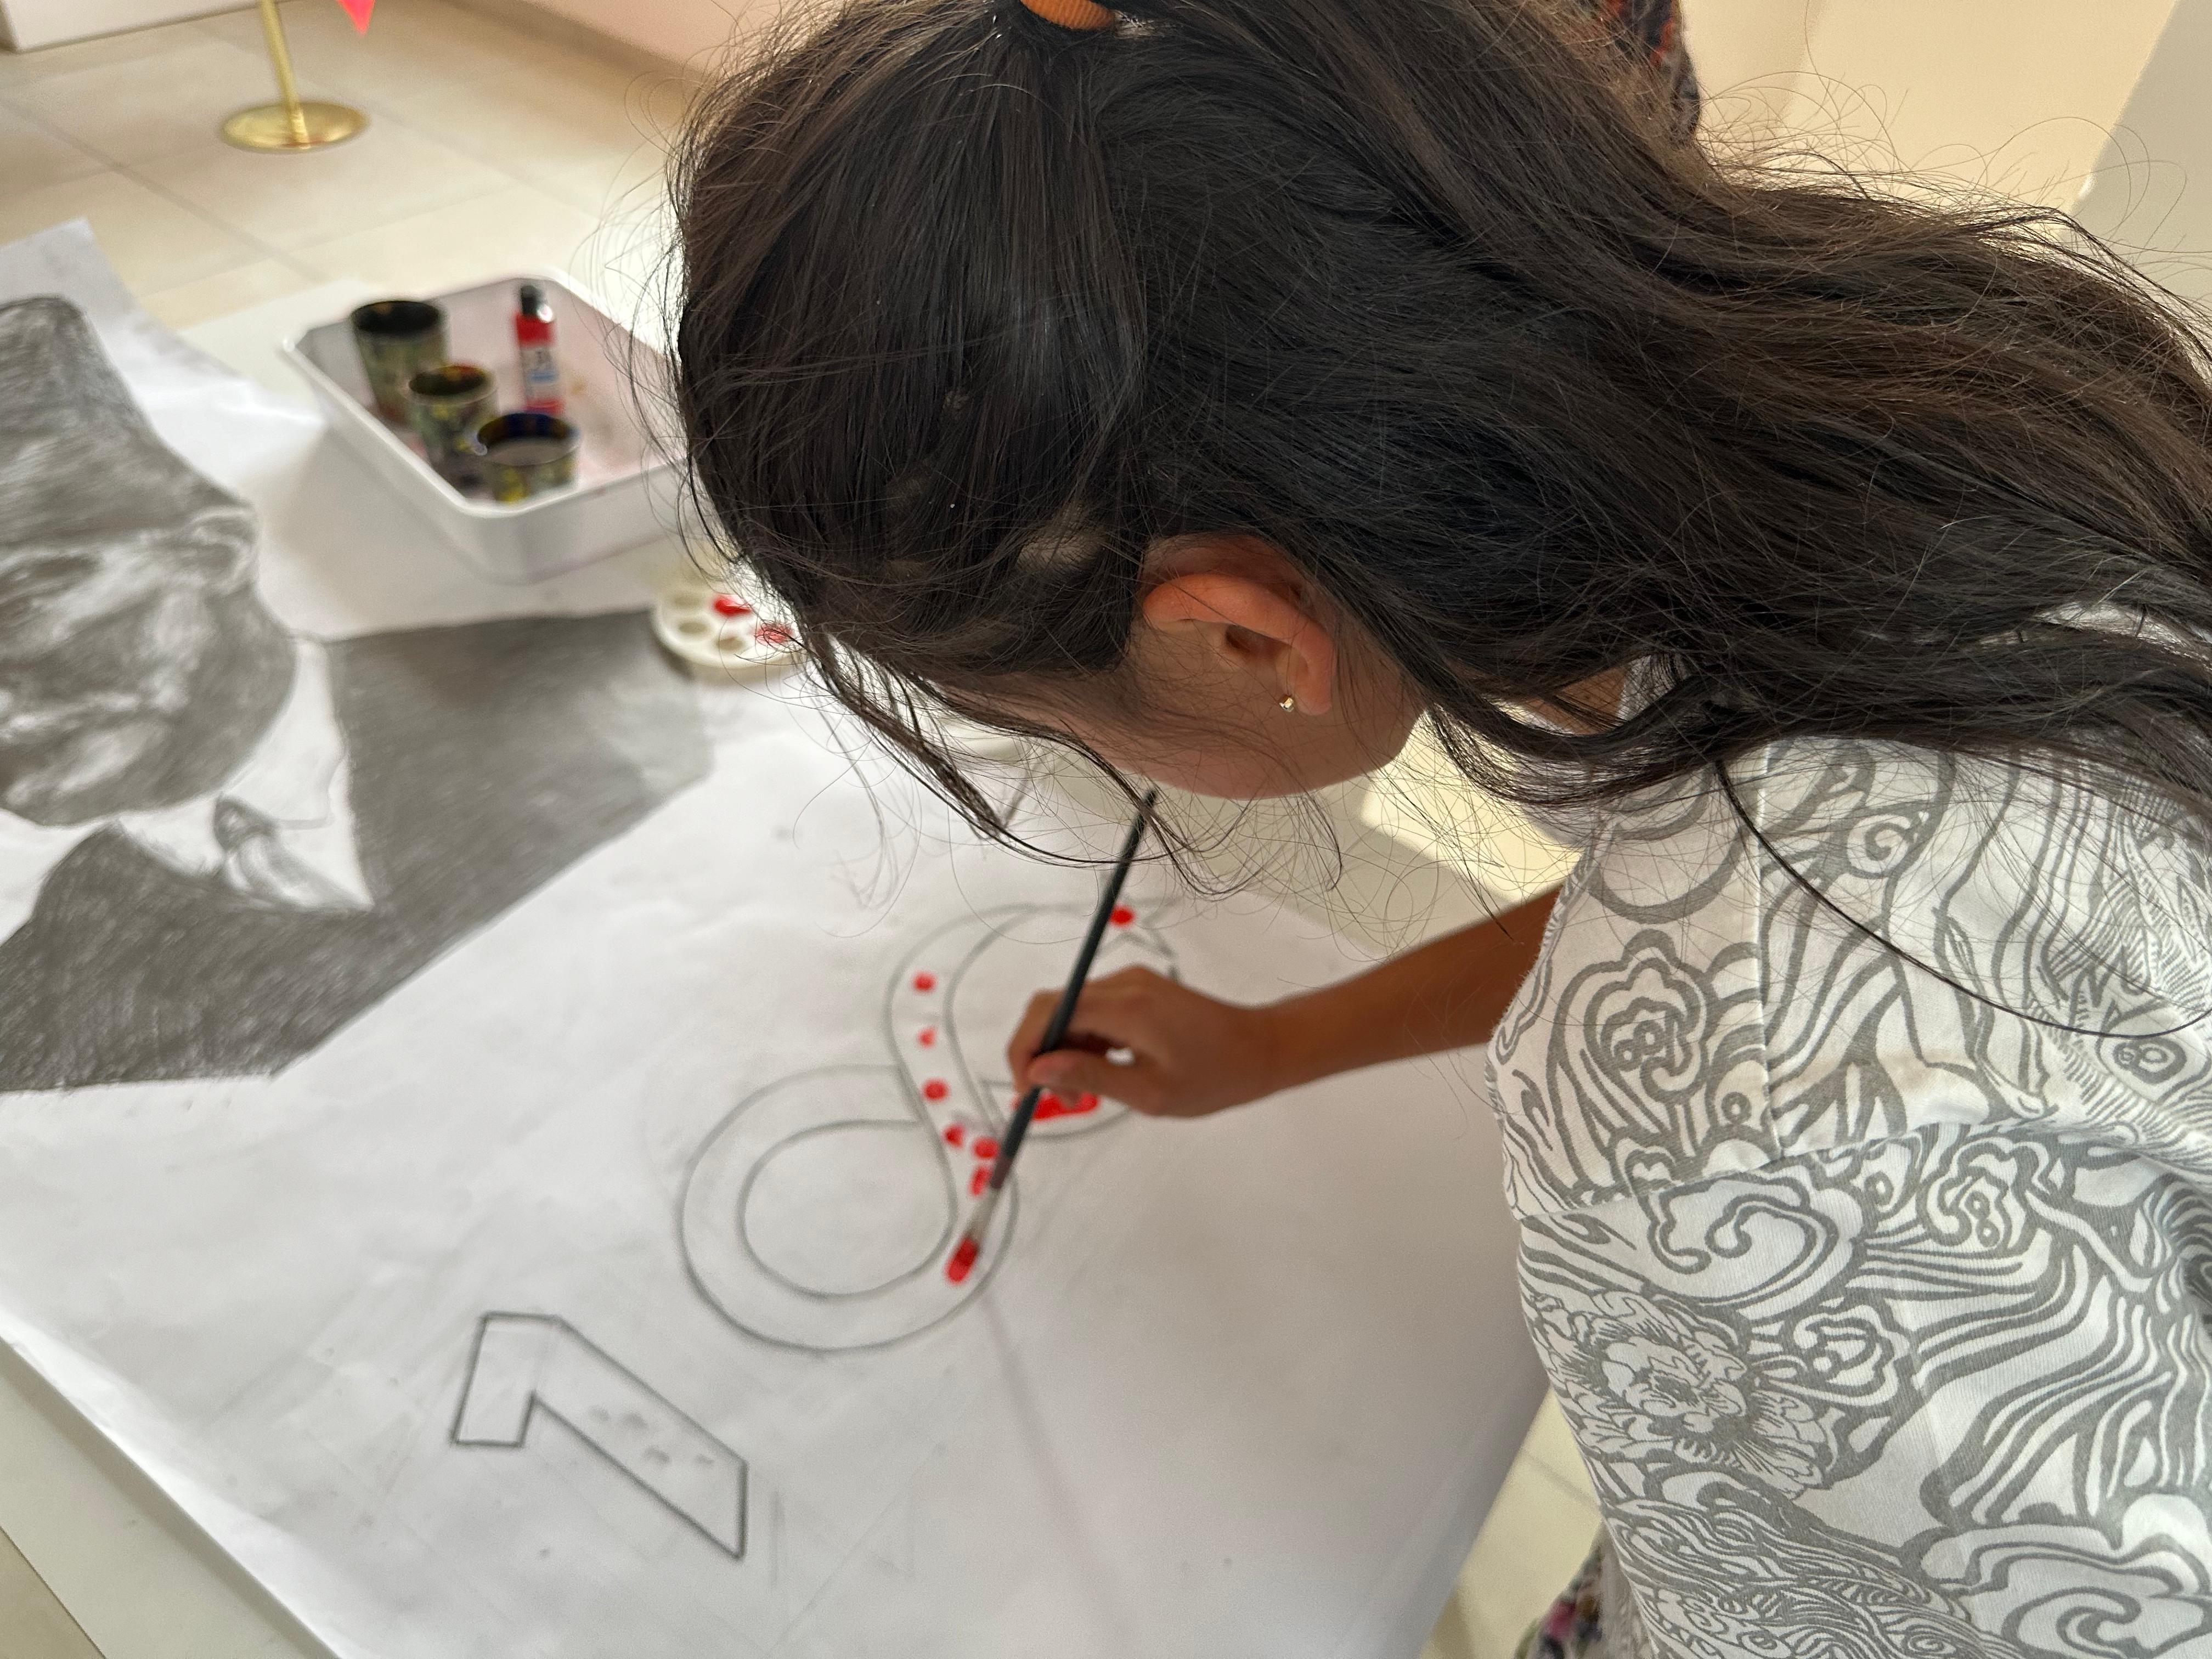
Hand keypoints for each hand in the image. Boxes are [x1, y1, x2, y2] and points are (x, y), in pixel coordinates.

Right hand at [1004, 966, 1286, 1118]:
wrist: (1263, 1049)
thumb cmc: (1215, 1078)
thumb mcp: (1149, 1093)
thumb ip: (1089, 1077)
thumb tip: (1035, 1071)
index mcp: (1126, 1006)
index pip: (1048, 1011)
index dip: (1024, 1049)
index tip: (1027, 1090)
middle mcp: (1124, 983)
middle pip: (1054, 1007)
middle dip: (1042, 1053)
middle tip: (1058, 1101)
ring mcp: (1133, 982)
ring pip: (1072, 1010)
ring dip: (1065, 1051)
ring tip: (1085, 1096)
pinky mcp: (1140, 990)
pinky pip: (1095, 1011)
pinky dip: (1087, 1042)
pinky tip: (1104, 1072)